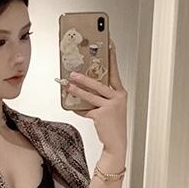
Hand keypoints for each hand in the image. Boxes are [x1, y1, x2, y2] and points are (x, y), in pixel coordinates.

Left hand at [65, 38, 127, 153]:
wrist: (116, 143)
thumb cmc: (113, 124)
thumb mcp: (110, 108)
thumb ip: (100, 97)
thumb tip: (83, 88)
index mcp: (120, 93)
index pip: (115, 71)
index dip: (112, 57)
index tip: (109, 44)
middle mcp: (117, 98)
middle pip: (99, 83)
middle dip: (85, 78)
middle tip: (73, 72)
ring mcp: (110, 106)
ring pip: (90, 95)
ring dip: (77, 90)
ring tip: (68, 85)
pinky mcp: (101, 115)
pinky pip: (85, 109)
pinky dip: (78, 108)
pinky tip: (71, 106)